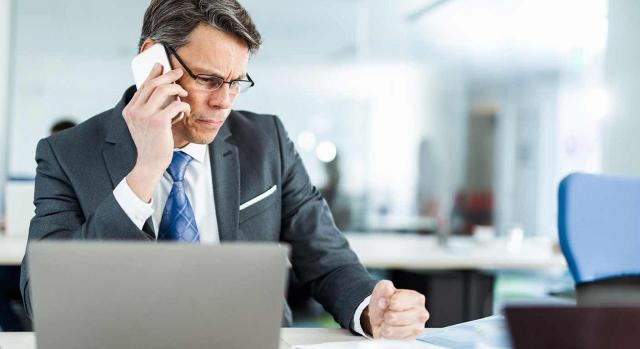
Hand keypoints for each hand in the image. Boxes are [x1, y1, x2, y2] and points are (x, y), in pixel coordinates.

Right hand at [123, 64, 190, 201]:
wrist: (149, 163)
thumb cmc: (152, 143)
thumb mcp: (147, 123)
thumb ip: (152, 108)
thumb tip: (165, 90)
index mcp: (130, 110)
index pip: (143, 86)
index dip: (153, 74)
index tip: (161, 66)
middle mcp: (134, 111)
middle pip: (153, 84)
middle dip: (168, 75)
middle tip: (179, 72)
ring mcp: (145, 116)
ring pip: (164, 90)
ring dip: (177, 89)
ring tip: (184, 94)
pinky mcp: (158, 122)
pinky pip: (175, 105)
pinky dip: (183, 106)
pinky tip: (186, 111)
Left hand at [363, 280, 428, 339]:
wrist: (383, 315)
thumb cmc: (386, 301)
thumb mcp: (383, 289)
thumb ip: (385, 287)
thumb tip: (389, 289)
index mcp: (417, 299)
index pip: (394, 302)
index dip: (386, 302)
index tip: (387, 302)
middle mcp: (421, 314)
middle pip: (393, 317)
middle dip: (385, 315)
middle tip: (388, 313)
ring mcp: (417, 328)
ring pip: (391, 330)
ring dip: (384, 326)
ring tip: (388, 321)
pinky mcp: (411, 339)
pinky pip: (392, 339)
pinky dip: (386, 334)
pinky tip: (390, 329)